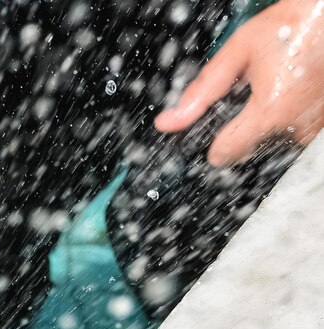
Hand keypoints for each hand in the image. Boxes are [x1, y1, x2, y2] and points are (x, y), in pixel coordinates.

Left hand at [156, 0, 323, 165]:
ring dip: (264, 123)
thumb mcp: (239, 52)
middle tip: (249, 93)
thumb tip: (168, 122)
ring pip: (271, 143)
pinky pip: (294, 133)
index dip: (211, 144)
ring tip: (270, 88)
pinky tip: (285, 93)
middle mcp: (297, 127)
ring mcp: (315, 127)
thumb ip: (202, 91)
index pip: (224, 155)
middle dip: (239, 128)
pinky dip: (284, 118)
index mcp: (270, 112)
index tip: (210, 131)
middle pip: (248, 150)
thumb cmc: (293, 25)